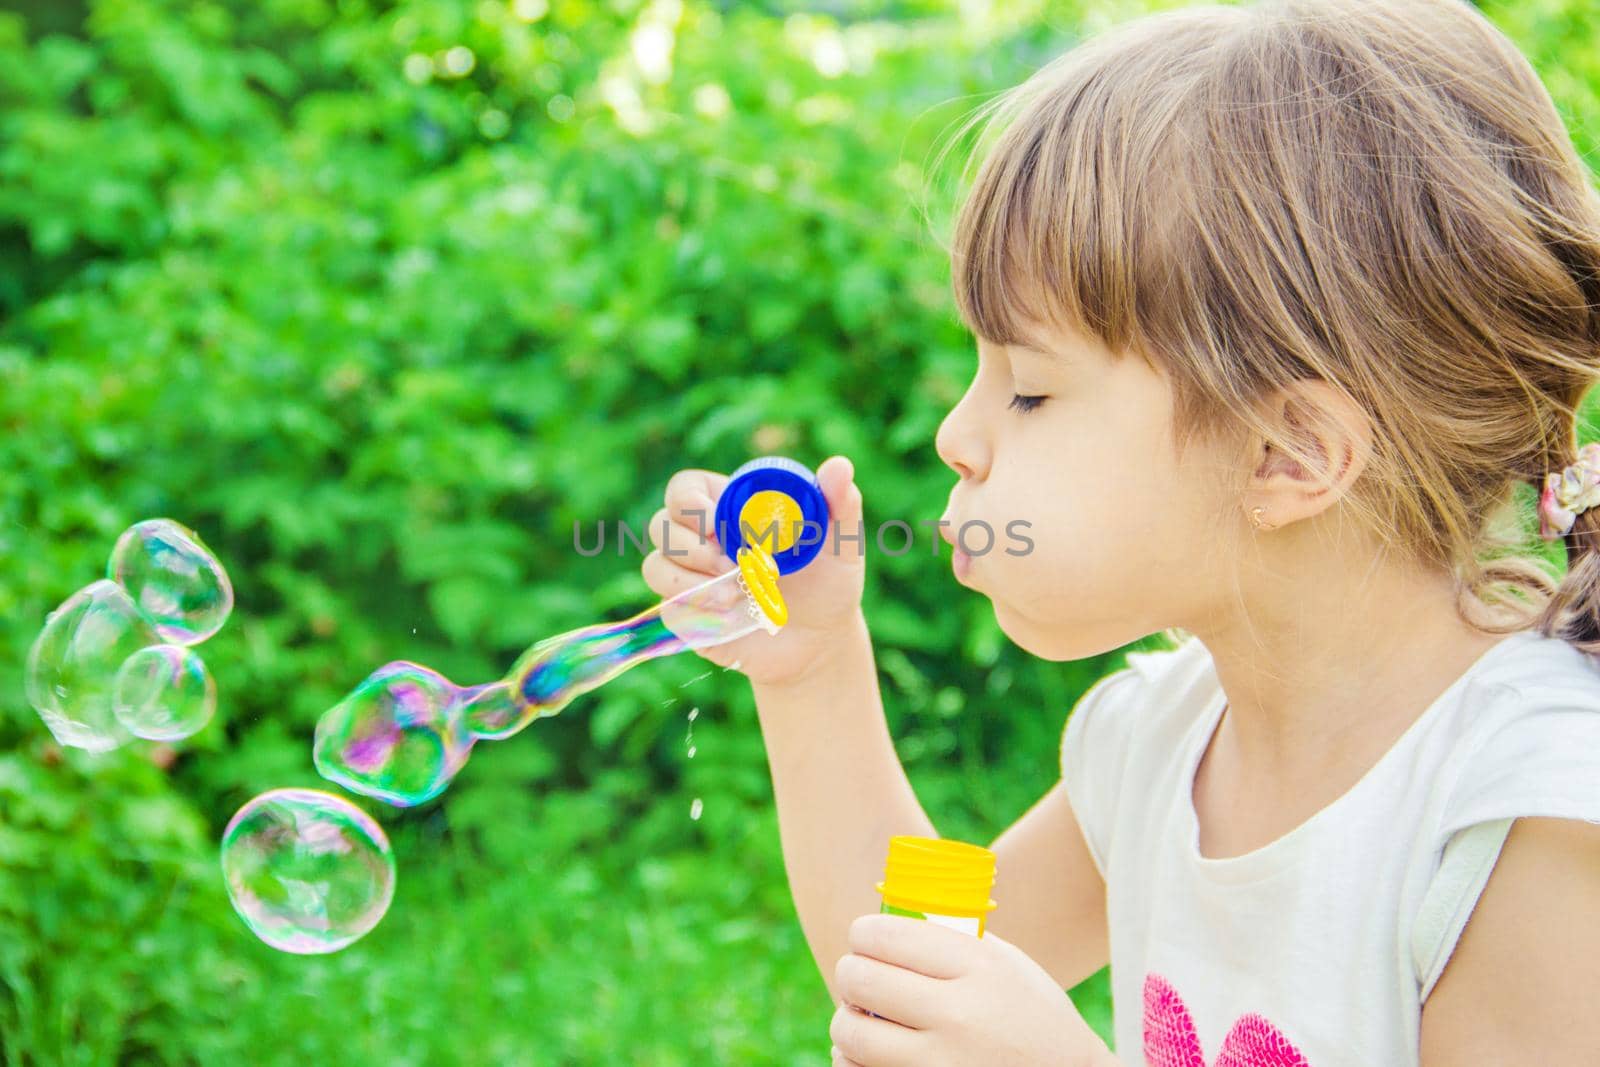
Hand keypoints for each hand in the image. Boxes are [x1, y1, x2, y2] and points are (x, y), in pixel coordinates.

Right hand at [641, 455, 867, 687]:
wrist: (821, 642)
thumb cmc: (829, 583)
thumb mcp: (840, 543)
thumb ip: (840, 503)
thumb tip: (839, 466)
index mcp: (728, 510)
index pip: (683, 489)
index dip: (688, 501)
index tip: (718, 523)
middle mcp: (701, 541)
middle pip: (660, 525)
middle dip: (692, 546)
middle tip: (734, 564)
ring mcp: (690, 580)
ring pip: (656, 568)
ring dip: (691, 582)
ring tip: (737, 596)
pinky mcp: (688, 617)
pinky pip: (668, 609)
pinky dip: (697, 612)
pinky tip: (732, 618)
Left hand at [829, 914, 1112, 1066]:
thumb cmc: (1033, 1017)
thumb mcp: (1008, 965)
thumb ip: (956, 941)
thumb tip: (893, 920)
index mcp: (979, 968)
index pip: (888, 936)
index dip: (863, 933)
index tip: (862, 938)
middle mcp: (959, 1015)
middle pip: (860, 979)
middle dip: (850, 973)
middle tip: (856, 976)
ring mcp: (942, 1064)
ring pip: (851, 1032)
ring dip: (846, 1020)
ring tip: (859, 1016)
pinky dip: (852, 1061)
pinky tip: (867, 1053)